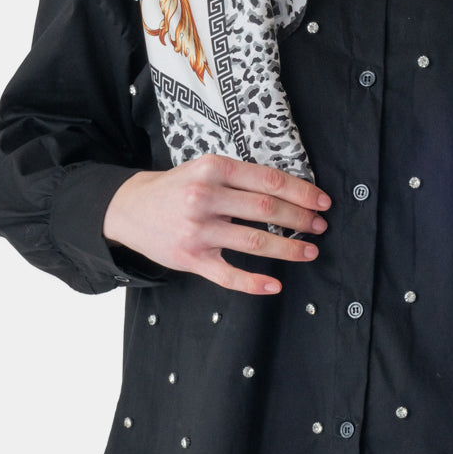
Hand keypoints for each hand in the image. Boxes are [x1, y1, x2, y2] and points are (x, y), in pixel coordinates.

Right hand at [102, 154, 330, 293]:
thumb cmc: (177, 187)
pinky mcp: (190, 258)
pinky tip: (274, 285)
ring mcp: (197, 230)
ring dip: (288, 248)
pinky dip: (253, 282)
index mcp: (213, 169)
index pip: (268, 180)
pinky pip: (227, 274)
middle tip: (320, 226)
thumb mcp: (205, 168)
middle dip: (300, 219)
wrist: (130, 208)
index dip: (301, 192)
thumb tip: (289, 192)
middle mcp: (205, 197)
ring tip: (309, 251)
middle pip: (266, 208)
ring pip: (253, 241)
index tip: (322, 202)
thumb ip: (240, 177)